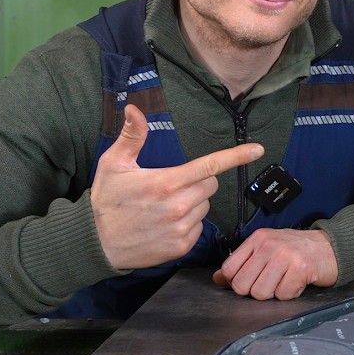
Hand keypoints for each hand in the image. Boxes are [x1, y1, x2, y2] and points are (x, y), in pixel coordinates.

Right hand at [91, 104, 263, 269]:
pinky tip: (165, 223)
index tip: (257, 149)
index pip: (209, 166)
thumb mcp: (113, 164)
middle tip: (172, 186)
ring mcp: (181, 228)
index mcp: (166, 183)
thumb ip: (131, 136)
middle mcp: (178, 206)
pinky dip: (188, 223)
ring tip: (164, 207)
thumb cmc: (106, 201)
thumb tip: (134, 109)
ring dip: (193, 203)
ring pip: (205, 206)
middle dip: (198, 181)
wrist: (96, 243)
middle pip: (210, 185)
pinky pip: (199, 227)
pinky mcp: (182, 246)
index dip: (236, 156)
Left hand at [212, 228, 337, 299]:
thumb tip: (217, 279)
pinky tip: (296, 282)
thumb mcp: (267, 249)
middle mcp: (269, 245)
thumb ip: (242, 263)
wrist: (331, 247)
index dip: (236, 282)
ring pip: (261, 293)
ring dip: (274, 293)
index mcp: (258, 239)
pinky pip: (283, 295)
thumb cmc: (297, 250)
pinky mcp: (300, 268)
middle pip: (242, 285)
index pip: (229, 269)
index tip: (252, 280)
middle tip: (271, 283)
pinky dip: (290, 294)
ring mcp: (285, 256)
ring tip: (284, 282)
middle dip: (255, 290)